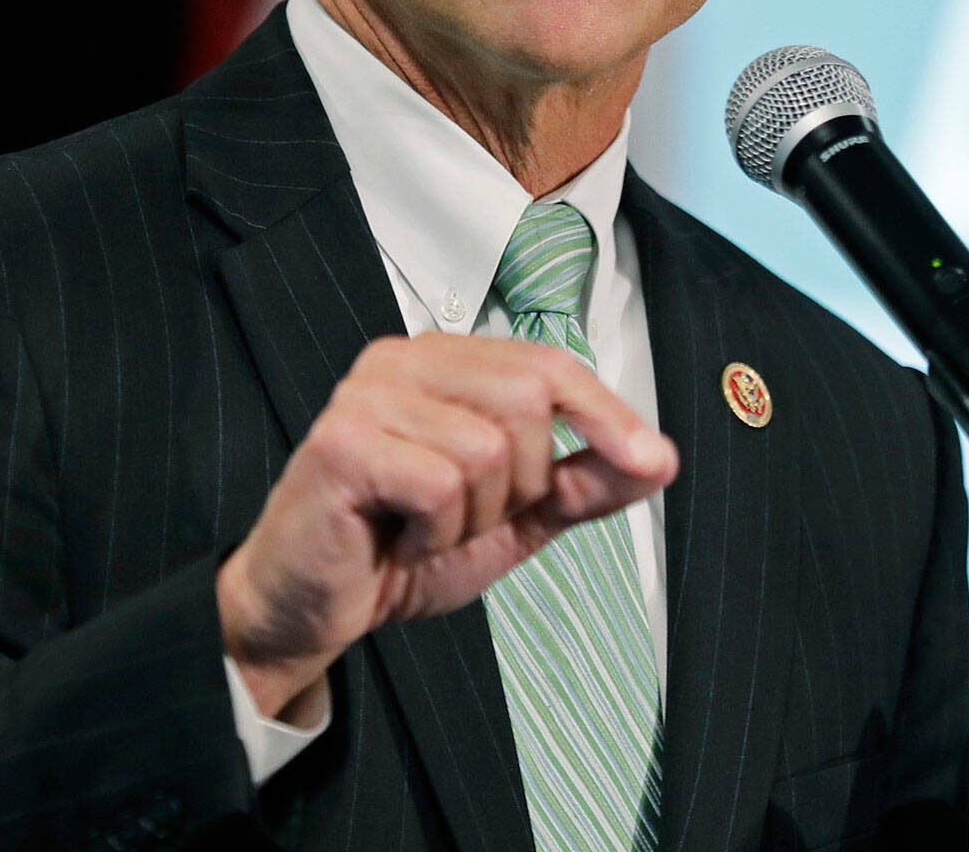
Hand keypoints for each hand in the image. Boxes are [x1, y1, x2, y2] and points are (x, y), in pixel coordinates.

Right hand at [215, 332, 677, 718]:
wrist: (309, 610)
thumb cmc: (397, 552)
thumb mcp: (510, 521)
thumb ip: (579, 485)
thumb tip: (660, 459)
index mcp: (441, 360)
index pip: (547, 364)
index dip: (606, 412)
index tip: (653, 460)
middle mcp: (400, 359)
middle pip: (527, 397)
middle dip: (523, 481)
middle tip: (470, 518)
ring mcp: (365, 394)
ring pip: (488, 447)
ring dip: (474, 516)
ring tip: (426, 531)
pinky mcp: (342, 441)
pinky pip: (442, 483)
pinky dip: (436, 533)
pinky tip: (398, 540)